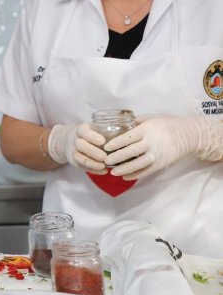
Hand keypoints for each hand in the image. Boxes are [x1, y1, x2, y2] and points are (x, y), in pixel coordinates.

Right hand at [47, 123, 107, 172]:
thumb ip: (109, 129)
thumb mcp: (96, 128)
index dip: (92, 137)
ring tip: (104, 166)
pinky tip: (104, 171)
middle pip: (80, 145)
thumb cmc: (91, 134)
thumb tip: (129, 125)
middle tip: (104, 157)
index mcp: (82, 129)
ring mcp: (73, 151)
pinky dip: (93, 170)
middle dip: (93, 152)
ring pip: (79, 157)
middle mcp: (75, 140)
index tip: (102, 141)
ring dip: (92, 163)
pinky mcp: (74, 162)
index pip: (84, 131)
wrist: (71, 141)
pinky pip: (82, 167)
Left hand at [105, 115, 222, 179]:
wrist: (188, 135)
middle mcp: (151, 143)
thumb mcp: (151, 118)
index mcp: (147, 130)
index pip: (128, 138)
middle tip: (105, 160)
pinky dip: (135, 175)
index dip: (116, 143)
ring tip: (113, 172)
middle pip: (130, 152)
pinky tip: (125, 177)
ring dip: (124, 169)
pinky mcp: (161, 164)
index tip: (106, 147)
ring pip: (138, 164)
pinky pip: (146, 171)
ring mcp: (156, 155)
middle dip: (116, 158)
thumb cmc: (167, 124)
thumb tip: (118, 123)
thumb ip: (135, 121)